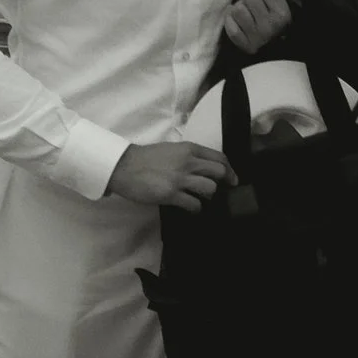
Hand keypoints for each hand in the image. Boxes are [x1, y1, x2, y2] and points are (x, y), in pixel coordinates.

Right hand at [108, 138, 233, 209]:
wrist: (125, 166)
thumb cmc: (146, 158)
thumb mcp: (170, 149)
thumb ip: (188, 156)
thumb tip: (204, 168)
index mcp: (188, 149)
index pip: (219, 157)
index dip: (229, 169)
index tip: (232, 178)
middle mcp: (187, 162)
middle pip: (219, 172)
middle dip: (225, 182)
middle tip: (223, 191)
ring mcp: (180, 179)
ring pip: (210, 189)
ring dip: (208, 196)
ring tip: (201, 197)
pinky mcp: (172, 194)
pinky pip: (195, 204)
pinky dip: (196, 208)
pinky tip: (191, 208)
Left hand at [224, 0, 300, 60]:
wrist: (283, 45)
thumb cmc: (286, 14)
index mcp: (283, 13)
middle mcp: (270, 26)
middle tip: (257, 2)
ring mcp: (257, 38)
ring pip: (237, 8)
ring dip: (240, 7)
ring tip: (248, 12)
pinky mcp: (245, 46)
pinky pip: (229, 26)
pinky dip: (231, 20)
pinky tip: (239, 20)